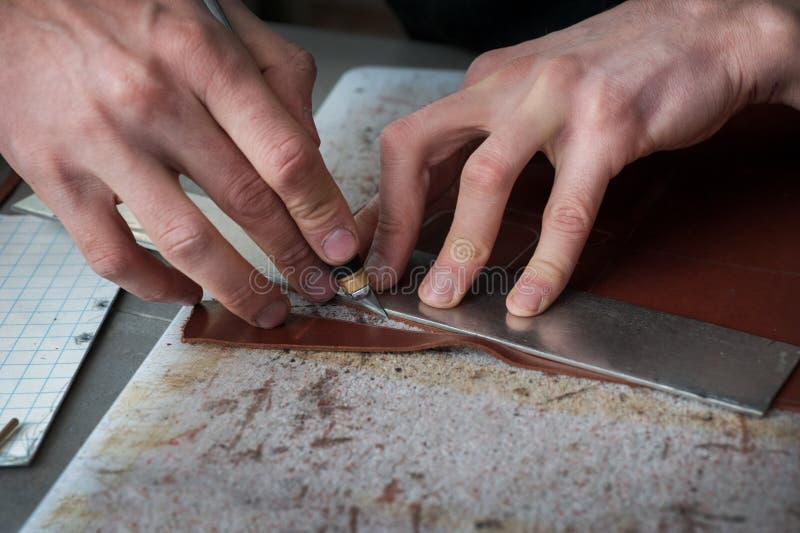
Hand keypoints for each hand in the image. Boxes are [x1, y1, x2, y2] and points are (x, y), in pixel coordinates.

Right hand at [0, 0, 358, 327]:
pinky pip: (113, 255)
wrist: (19, 0)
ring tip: (267, 308)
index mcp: (202, 57)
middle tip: (319, 284)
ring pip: (186, 240)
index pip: (284, 152)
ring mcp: (102, 142)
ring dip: (238, 287)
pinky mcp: (57, 176)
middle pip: (246, 201)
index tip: (342, 245)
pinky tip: (187, 291)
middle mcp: (154, 100)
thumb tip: (313, 150)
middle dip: (295, 257)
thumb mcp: (218, 18)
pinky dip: (156, 286)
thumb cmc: (126, 11)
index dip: (322, 210)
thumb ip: (279, 76)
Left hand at [361, 0, 799, 315]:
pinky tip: (531, 296)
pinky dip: (546, 261)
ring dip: (460, 247)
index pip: (409, 141)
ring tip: (447, 296)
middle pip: (420, 148)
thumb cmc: (616, 71)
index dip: (383, 202)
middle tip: (389, 277)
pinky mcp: (608, 128)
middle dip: (396, 220)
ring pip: (486, 180)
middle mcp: (509, 85)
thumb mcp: (535, 92)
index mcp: (485, 81)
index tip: (371, 251)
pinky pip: (567, 209)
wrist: (703, 32)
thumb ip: (490, 135)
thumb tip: (444, 196)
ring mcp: (556, 103)